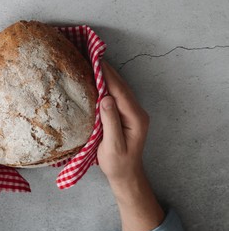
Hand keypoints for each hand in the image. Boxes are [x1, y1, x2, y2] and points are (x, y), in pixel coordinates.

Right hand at [97, 60, 149, 183]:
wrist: (126, 174)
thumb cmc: (118, 163)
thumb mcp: (112, 146)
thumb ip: (110, 122)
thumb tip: (105, 98)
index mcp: (135, 119)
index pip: (120, 92)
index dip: (108, 76)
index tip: (96, 61)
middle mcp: (137, 112)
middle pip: (122, 87)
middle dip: (108, 71)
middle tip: (93, 56)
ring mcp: (133, 113)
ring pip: (120, 89)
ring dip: (108, 76)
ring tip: (94, 63)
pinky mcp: (126, 115)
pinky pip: (117, 96)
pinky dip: (108, 86)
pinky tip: (99, 80)